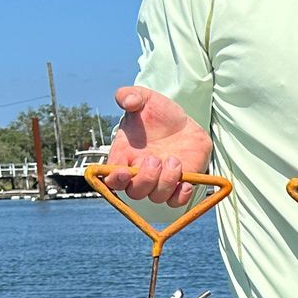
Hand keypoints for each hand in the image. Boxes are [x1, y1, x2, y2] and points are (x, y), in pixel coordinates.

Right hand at [104, 86, 213, 204]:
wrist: (183, 122)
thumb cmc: (158, 112)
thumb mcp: (144, 98)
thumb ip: (130, 95)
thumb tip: (128, 100)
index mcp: (124, 156)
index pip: (111, 179)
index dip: (115, 180)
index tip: (124, 171)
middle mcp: (139, 172)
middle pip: (135, 192)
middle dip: (144, 179)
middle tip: (155, 159)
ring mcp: (160, 181)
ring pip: (157, 197)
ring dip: (165, 182)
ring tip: (174, 160)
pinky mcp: (179, 184)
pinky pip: (177, 202)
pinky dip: (180, 197)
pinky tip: (185, 182)